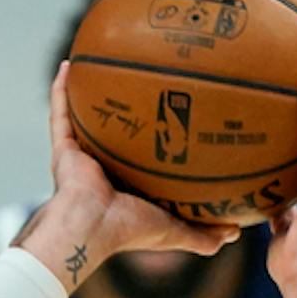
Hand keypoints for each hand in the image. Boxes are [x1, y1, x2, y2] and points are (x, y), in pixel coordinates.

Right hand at [19, 62, 238, 292]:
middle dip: (125, 108)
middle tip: (144, 79)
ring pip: (86, 118)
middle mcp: (102, 167)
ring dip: (89, 93)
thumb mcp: (175, 231)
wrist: (90, 229)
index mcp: (125, 184)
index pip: (142, 156)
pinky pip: (60, 114)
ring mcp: (81, 156)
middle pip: (116, 131)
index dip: (155, 135)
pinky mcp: (63, 149)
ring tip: (103, 64)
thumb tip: (235, 232)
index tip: (174, 112)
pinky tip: (70, 66)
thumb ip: (203, 234)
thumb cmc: (129, 230)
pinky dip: (61, 91)